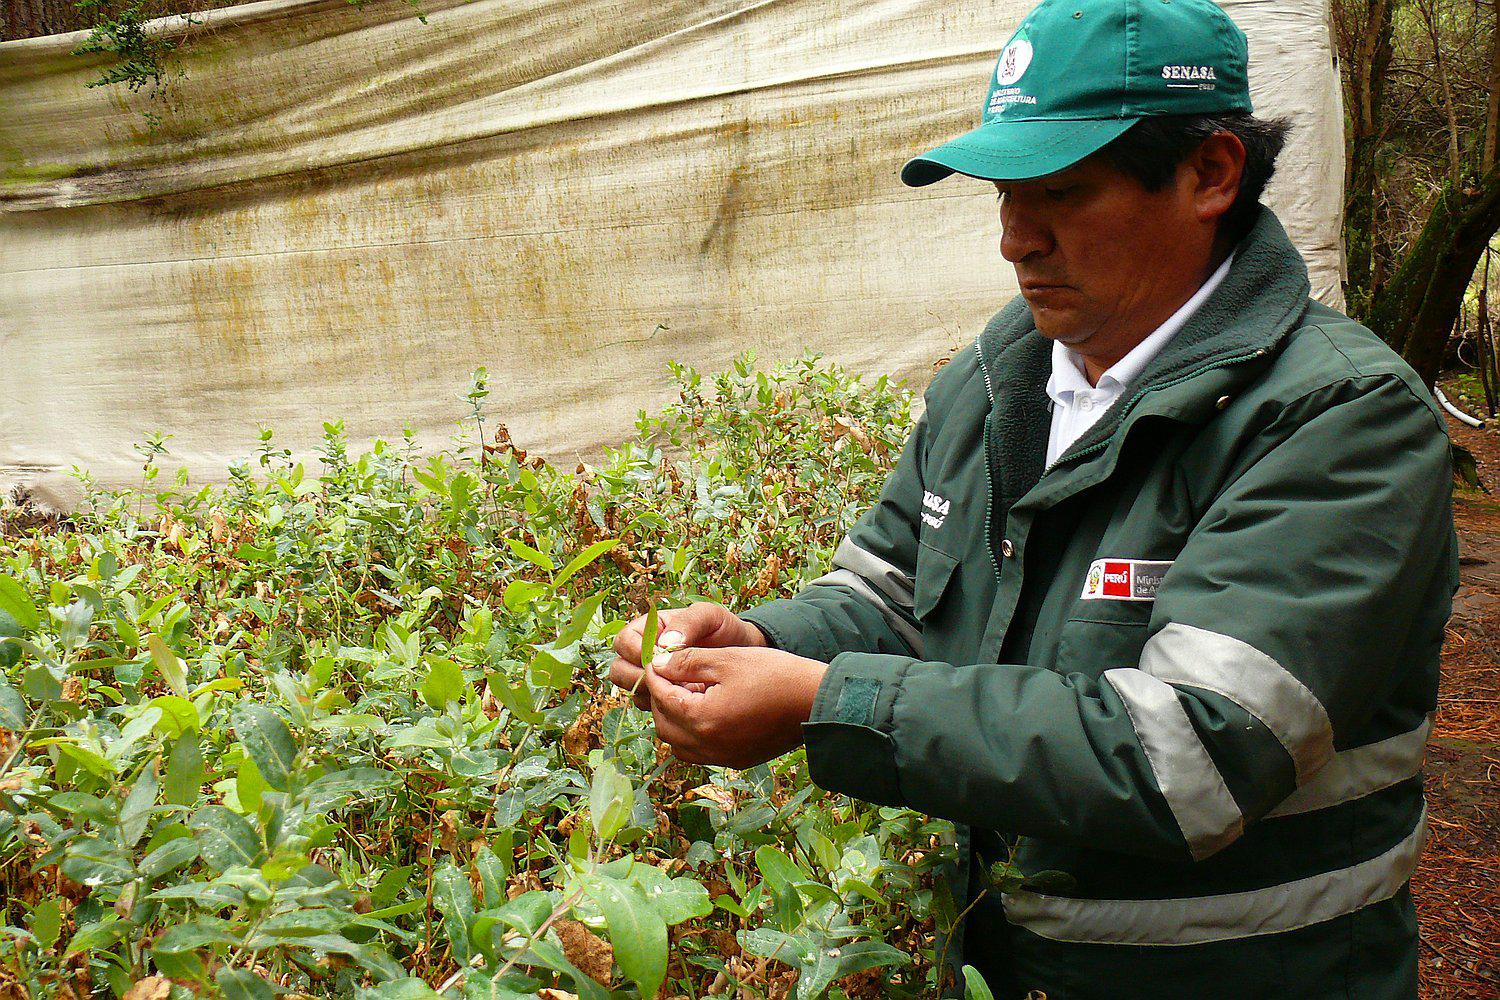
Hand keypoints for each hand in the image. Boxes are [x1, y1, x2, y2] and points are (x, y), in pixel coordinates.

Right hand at [609, 602, 768, 708]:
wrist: (744, 654)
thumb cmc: (724, 630)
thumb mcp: (710, 616)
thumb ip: (688, 623)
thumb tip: (665, 644)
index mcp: (650, 630)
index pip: (624, 641)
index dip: (634, 652)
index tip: (656, 660)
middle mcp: (645, 655)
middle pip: (619, 669)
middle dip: (636, 677)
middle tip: (662, 681)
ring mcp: (653, 678)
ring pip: (631, 691)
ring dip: (647, 694)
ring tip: (674, 692)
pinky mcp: (664, 697)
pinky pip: (649, 707)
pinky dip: (660, 708)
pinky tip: (681, 704)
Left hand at [644, 645, 826, 768]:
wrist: (814, 701)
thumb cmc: (773, 675)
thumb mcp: (726, 660)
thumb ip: (686, 662)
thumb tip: (657, 664)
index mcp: (701, 719)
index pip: (662, 697)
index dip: (656, 676)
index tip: (656, 660)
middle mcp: (707, 746)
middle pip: (664, 725)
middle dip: (660, 700)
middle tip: (668, 676)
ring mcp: (722, 757)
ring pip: (678, 744)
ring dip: (673, 720)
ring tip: (685, 694)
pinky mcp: (737, 760)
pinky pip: (700, 753)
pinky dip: (692, 735)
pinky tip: (704, 712)